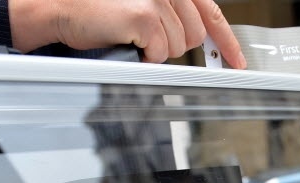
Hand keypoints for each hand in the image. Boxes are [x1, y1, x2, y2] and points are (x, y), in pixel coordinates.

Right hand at [9, 0, 245, 67]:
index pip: (211, 12)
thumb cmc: (99, 9)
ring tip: (131, 36)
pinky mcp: (145, 15)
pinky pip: (159, 54)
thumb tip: (201, 39)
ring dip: (155, 50)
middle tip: (146, 39)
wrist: (62, 7)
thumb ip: (175, 15)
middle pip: (194, 35)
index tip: (237, 60)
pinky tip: (126, 40)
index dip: (226, 40)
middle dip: (173, 44)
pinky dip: (143, 56)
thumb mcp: (144, 5)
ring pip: (177, 46)